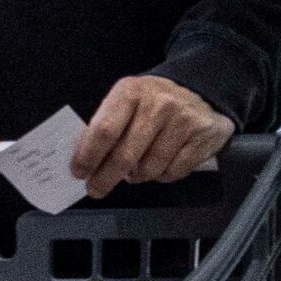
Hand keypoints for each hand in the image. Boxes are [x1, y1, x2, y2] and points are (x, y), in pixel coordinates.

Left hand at [74, 72, 235, 192]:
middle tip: (96, 189)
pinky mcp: (201, 137)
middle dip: (105, 178)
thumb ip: (107, 127)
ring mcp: (182, 121)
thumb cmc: (152, 103)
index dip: (88, 156)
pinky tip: (160, 164)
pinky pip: (172, 173)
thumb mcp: (126, 102)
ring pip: (149, 169)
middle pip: (124, 155)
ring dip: (137, 176)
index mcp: (131, 91)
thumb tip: (85, 163)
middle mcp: (158, 104)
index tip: (79, 173)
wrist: (200, 93)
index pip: (104, 130)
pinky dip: (161, 176)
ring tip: (136, 169)